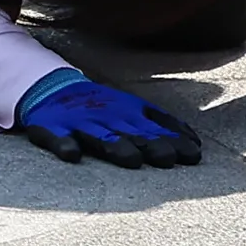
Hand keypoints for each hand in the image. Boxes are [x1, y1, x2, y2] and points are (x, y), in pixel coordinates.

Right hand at [12, 71, 199, 166]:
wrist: (49, 87)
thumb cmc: (101, 106)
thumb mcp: (132, 108)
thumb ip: (162, 124)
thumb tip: (196, 143)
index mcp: (127, 112)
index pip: (156, 127)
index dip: (174, 140)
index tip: (193, 156)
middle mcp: (107, 117)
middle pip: (131, 133)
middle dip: (150, 144)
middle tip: (167, 158)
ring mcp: (79, 123)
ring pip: (100, 136)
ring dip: (114, 146)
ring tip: (129, 158)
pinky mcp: (51, 128)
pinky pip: (57, 137)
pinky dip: (64, 145)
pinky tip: (72, 154)